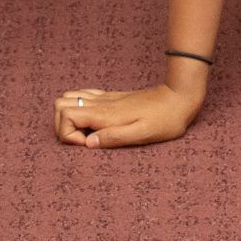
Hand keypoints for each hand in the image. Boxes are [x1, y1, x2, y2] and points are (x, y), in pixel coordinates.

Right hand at [53, 83, 203, 147]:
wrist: (180, 97)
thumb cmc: (165, 119)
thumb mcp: (142, 134)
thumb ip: (113, 138)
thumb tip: (88, 143)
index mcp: (105, 114)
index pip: (65, 114)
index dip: (67, 133)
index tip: (86, 144)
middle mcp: (101, 103)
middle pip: (60, 104)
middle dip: (63, 126)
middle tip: (84, 140)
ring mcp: (105, 98)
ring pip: (69, 98)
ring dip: (69, 117)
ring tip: (87, 133)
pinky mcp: (112, 97)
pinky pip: (84, 96)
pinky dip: (79, 108)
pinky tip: (93, 122)